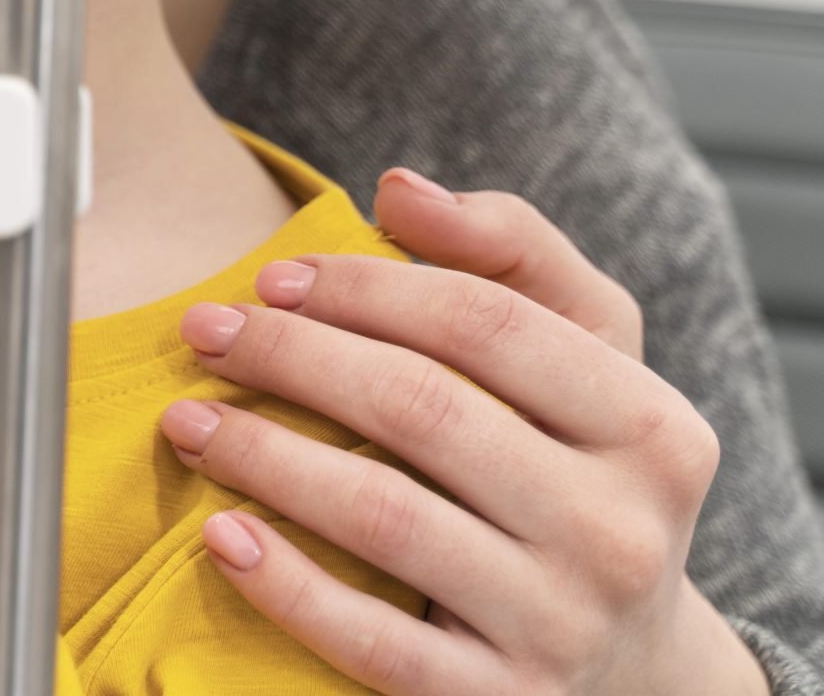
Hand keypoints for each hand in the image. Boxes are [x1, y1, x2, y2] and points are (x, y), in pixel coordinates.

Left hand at [160, 170, 767, 695]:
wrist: (634, 668)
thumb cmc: (579, 469)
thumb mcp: (586, 353)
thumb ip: (508, 250)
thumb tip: (399, 189)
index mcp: (651, 427)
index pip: (486, 324)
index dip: (362, 288)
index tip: (269, 277)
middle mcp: (619, 531)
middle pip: (422, 410)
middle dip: (291, 357)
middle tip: (202, 331)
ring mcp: (562, 626)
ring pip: (386, 519)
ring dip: (264, 456)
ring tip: (186, 420)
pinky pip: (375, 643)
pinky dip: (288, 586)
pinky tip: (221, 534)